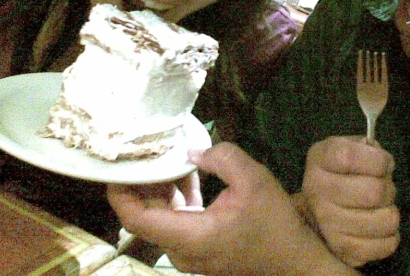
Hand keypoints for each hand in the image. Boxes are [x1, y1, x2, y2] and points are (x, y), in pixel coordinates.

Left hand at [108, 142, 358, 275]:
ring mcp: (188, 252)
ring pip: (159, 217)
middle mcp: (181, 250)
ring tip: (167, 155)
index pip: (135, 218)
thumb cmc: (274, 222)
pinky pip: (175, 221)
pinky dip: (175, 197)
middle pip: (144, 215)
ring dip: (160, 187)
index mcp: (189, 236)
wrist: (294, 259)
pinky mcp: (198, 247)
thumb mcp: (254, 180)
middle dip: (141, 181)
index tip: (116, 164)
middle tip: (146, 149)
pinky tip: (186, 172)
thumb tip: (192, 151)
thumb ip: (221, 158)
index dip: (119, 191)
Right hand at [300, 136, 399, 266]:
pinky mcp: (344, 250)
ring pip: (386, 220)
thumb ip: (367, 147)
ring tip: (379, 207)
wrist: (315, 209)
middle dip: (388, 188)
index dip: (378, 160)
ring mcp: (328, 224)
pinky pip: (387, 244)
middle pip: (374, 192)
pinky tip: (378, 227)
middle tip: (382, 188)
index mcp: (319, 159)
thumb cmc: (340, 173)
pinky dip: (391, 235)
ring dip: (390, 212)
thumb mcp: (347, 147)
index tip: (383, 163)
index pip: (351, 157)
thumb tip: (385, 164)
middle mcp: (317, 191)